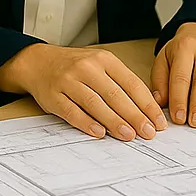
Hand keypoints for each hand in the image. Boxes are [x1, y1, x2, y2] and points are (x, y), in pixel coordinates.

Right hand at [0, 43, 167, 141]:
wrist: (38, 62)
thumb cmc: (75, 67)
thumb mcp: (100, 65)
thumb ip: (120, 82)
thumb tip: (146, 108)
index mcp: (104, 59)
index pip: (131, 83)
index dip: (147, 104)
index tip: (158, 121)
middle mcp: (87, 68)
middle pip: (116, 95)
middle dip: (135, 116)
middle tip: (148, 132)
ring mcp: (69, 81)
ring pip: (95, 103)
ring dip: (114, 121)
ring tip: (129, 135)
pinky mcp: (53, 96)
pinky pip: (72, 111)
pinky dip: (86, 123)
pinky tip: (99, 133)